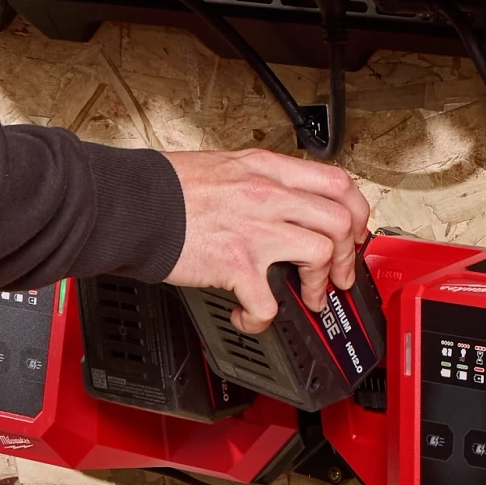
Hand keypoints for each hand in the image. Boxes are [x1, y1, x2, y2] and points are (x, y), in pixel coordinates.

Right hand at [161, 145, 373, 332]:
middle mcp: (267, 195)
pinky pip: (267, 302)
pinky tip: (248, 317)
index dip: (356, 212)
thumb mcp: (224, 166)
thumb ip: (258, 181)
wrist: (129, 204)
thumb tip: (283, 202)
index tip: (352, 232)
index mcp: (266, 169)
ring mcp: (254, 229)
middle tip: (338, 275)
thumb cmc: (166, 187)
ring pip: (320, 253)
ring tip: (305, 298)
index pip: (337, 182)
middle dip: (348, 254)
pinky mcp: (235, 263)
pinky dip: (261, 318)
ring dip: (318, 285)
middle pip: (340, 219)